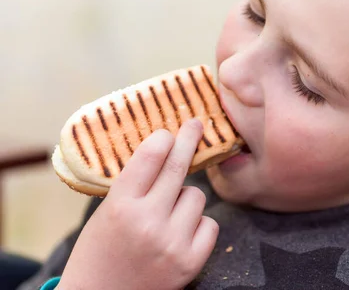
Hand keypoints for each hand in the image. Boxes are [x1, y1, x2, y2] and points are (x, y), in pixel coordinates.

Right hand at [58, 119, 217, 289]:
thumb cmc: (99, 252)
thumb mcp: (105, 212)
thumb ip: (132, 185)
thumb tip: (163, 148)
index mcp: (120, 206)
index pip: (150, 156)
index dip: (164, 139)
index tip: (170, 132)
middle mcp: (148, 222)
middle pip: (179, 167)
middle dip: (189, 140)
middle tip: (195, 125)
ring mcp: (172, 243)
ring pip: (196, 196)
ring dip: (185, 198)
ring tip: (166, 215)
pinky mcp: (190, 262)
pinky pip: (209, 223)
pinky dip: (198, 224)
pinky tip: (180, 233)